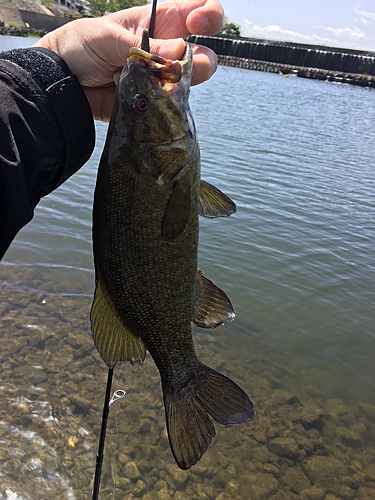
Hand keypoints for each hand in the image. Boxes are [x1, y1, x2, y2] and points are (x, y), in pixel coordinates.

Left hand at [34, 0, 223, 120]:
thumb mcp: (108, 37)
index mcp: (157, 23)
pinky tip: (138, 97)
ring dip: (175, 84)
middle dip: (197, 61)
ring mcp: (159, 80)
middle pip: (202, 54)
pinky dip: (158, 104)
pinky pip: (168, 107)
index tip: (198, 24)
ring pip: (188, 83)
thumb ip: (144, 46)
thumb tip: (179, 52)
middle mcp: (164, 51)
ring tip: (147, 82)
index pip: (196, 13)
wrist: (61, 83)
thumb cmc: (80, 47)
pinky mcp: (151, 104)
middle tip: (176, 66)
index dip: (207, 16)